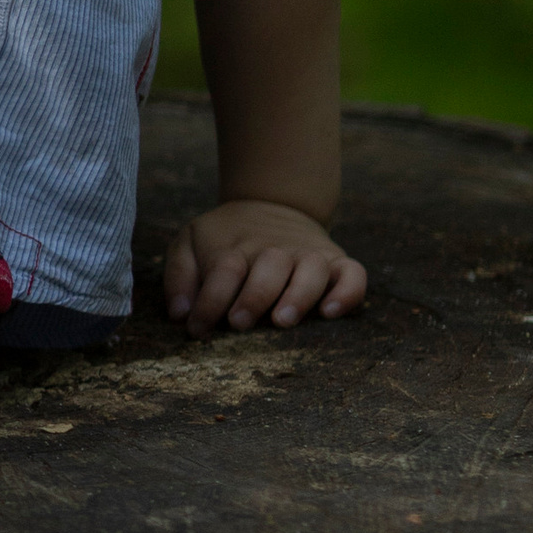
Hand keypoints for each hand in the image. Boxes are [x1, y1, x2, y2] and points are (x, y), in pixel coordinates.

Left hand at [164, 198, 366, 337]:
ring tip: (282, 321)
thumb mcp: (191, 243)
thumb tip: (179, 314)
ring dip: (299, 295)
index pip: (223, 270)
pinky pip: (353, 274)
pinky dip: (348, 292)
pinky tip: (331, 313)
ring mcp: (309, 255)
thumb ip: (179, 275)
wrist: (271, 204)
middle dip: (254, 296)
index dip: (209, 301)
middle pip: (270, 266)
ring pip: (313, 270)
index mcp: (236, 246)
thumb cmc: (226, 238)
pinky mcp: (337, 262)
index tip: (196, 328)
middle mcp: (275, 250)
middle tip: (239, 322)